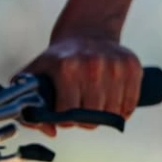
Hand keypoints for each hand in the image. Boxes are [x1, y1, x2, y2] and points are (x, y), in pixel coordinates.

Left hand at [18, 34, 142, 136]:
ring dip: (104, 115)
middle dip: (84, 119)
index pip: (68, 114)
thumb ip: (30, 105)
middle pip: (93, 117)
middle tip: (80, 108)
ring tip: (94, 102)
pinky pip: (130, 105)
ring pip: (113, 114)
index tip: (64, 111)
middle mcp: (92, 66)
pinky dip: (122, 110)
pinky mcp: (132, 66)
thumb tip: (49, 131)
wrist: (86, 30)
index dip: (65, 118)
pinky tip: (110, 99)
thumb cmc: (60, 57)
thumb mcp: (36, 73)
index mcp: (66, 68)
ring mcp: (114, 66)